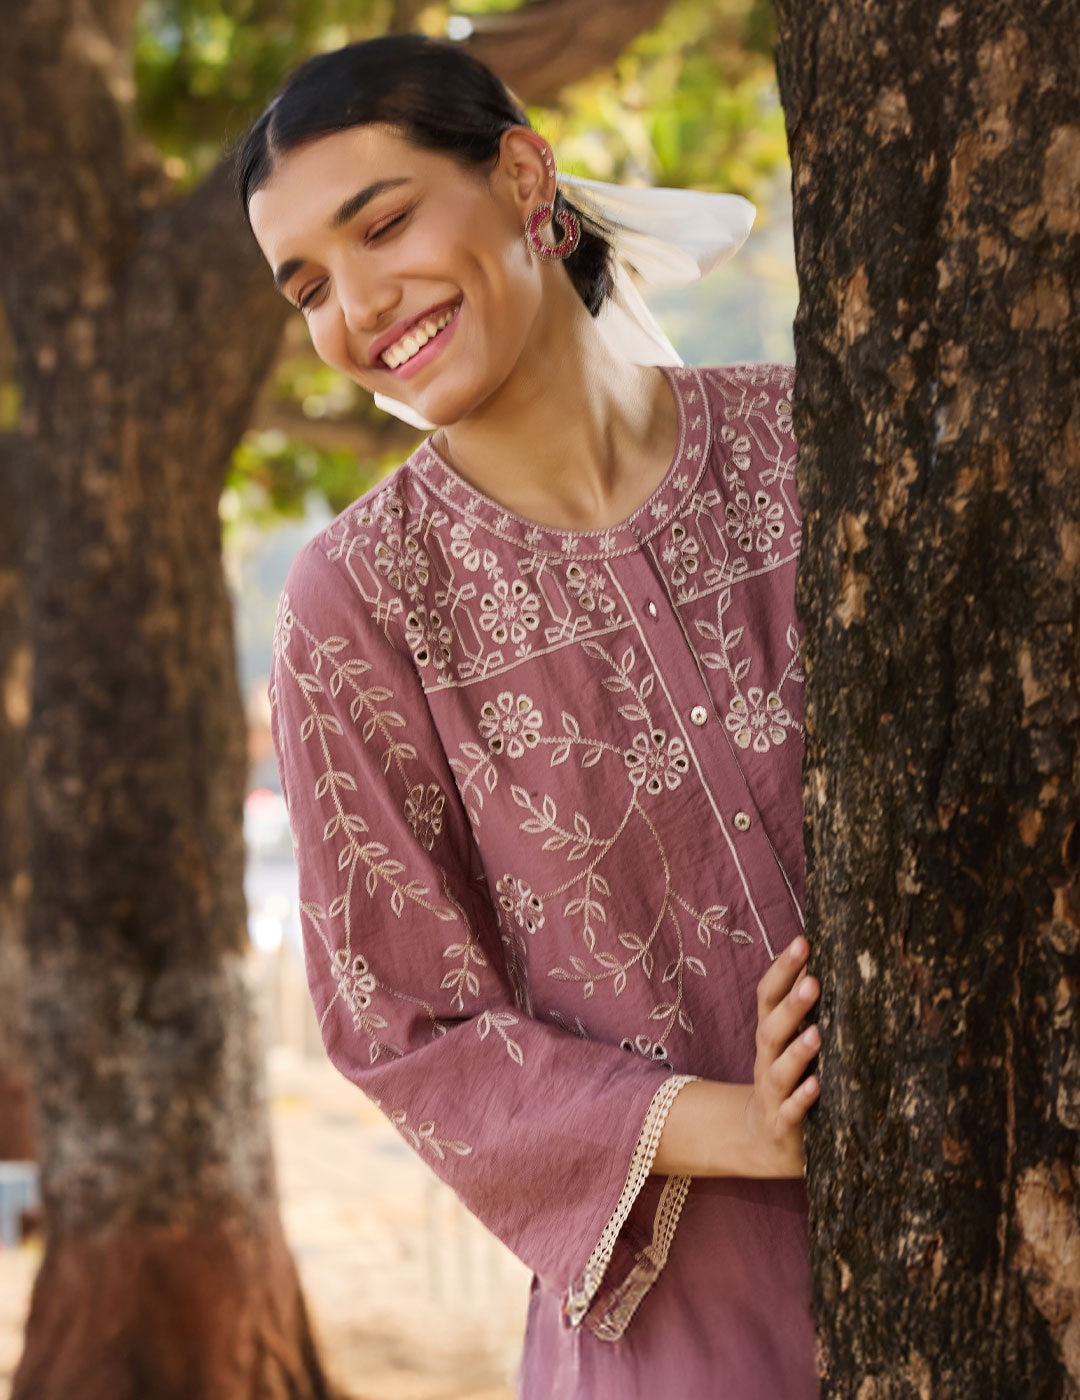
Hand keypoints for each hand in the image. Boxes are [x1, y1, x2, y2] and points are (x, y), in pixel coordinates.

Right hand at [743, 934, 820, 1176]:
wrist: (766, 1139)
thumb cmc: (789, 1078)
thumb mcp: (790, 1040)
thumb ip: (801, 1006)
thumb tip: (820, 960)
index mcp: (770, 1034)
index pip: (768, 996)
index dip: (782, 969)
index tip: (804, 942)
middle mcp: (766, 1060)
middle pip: (771, 1028)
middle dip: (791, 1005)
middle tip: (814, 982)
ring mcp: (772, 1094)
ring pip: (779, 1070)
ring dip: (797, 1052)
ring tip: (817, 1034)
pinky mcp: (781, 1126)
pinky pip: (790, 1113)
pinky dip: (801, 1100)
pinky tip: (817, 1087)